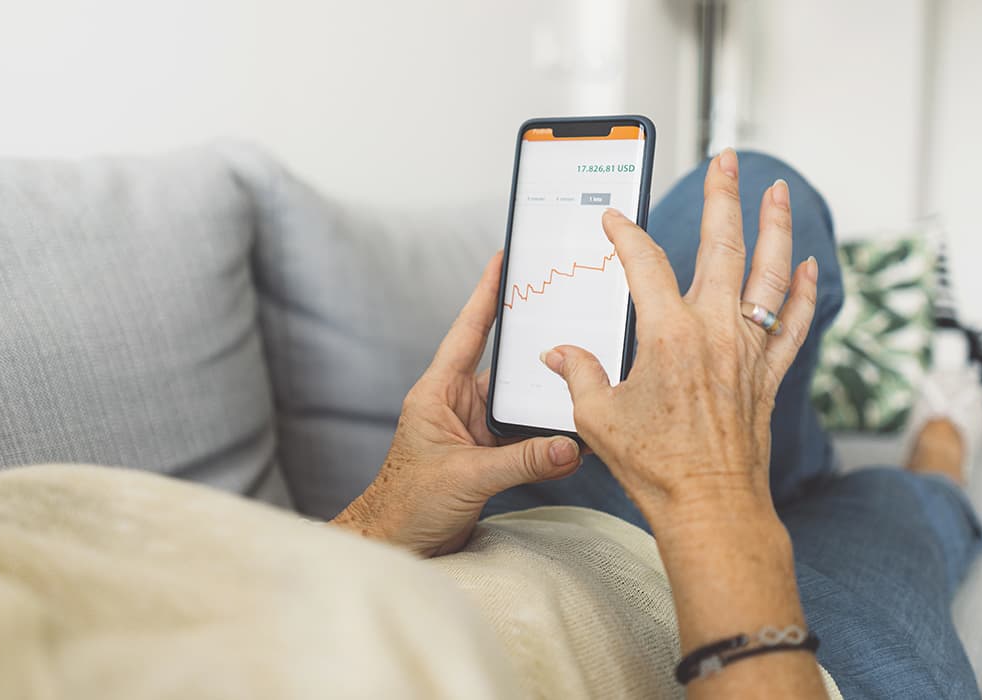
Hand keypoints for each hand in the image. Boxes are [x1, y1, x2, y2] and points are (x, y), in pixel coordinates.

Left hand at [331, 252, 582, 556]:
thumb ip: (522, 462)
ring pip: (521, 404)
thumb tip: (571, 446)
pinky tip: (575, 437)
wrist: (395, 545)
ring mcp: (474, 430)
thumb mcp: (467, 478)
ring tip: (586, 385)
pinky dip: (548, 438)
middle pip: (507, 367)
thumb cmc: (405, 506)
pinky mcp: (487, 456)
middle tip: (575, 321)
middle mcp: (457, 405)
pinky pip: (526, 437)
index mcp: (439, 393)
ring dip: (548, 402)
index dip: (485, 294)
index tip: (503, 259)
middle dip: (539, 350)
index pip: (467, 332)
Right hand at [541, 150, 818, 524]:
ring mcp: (749, 349)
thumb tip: (560, 354)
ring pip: (771, 273)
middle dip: (723, 196)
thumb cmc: (657, 469)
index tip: (614, 220)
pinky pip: (795, 322)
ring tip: (778, 191)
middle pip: (723, 245)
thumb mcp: (598, 419)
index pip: (645, 264)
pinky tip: (808, 265)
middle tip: (728, 160)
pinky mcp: (769, 373)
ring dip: (775, 227)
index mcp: (669, 335)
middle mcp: (716, 331)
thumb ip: (580, 374)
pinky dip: (804, 292)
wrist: (711, 508)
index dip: (625, 235)